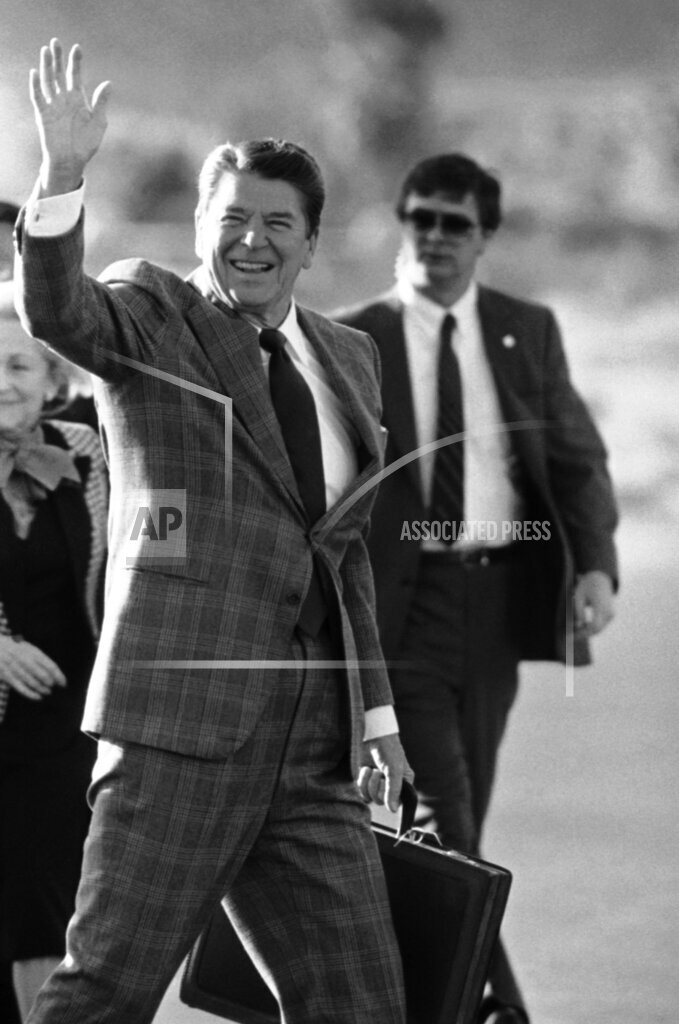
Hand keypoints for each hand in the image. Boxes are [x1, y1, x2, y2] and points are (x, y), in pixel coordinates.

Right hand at [0, 634, 65, 699]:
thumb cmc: (14, 647)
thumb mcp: (27, 647)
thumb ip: (39, 658)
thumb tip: (54, 672)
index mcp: (32, 651)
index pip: (49, 665)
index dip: (58, 676)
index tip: (63, 683)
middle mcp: (24, 659)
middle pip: (42, 674)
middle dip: (50, 682)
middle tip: (53, 686)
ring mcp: (15, 668)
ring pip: (32, 682)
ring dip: (42, 689)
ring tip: (48, 691)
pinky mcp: (7, 676)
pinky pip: (21, 688)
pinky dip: (31, 694)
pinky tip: (38, 697)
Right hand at [30, 38, 110, 195]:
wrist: (73, 161)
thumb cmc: (86, 143)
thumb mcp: (99, 122)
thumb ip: (101, 102)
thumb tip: (109, 83)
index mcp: (78, 98)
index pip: (75, 75)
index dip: (76, 62)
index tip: (77, 48)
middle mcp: (64, 98)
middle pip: (58, 73)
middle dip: (57, 58)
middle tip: (56, 41)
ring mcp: (53, 105)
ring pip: (47, 81)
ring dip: (46, 66)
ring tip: (45, 50)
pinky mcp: (43, 114)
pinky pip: (38, 97)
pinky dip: (35, 85)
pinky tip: (35, 72)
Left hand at [358, 732, 413, 812]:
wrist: (372, 734)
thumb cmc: (388, 749)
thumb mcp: (395, 769)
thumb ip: (394, 790)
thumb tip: (393, 810)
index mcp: (403, 783)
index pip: (399, 801)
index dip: (391, 799)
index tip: (385, 787)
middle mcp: (390, 785)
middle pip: (382, 801)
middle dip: (377, 787)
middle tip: (378, 772)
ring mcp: (377, 783)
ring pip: (370, 798)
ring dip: (368, 784)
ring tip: (371, 769)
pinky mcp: (365, 780)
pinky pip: (361, 791)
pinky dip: (362, 781)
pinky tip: (366, 769)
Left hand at [573, 570, 614, 637]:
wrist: (600, 578)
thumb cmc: (587, 586)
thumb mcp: (579, 596)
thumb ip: (579, 612)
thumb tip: (578, 626)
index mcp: (601, 606)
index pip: (594, 625)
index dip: (583, 633)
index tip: (572, 636)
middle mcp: (609, 611)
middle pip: (597, 629)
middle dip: (584, 634)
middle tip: (571, 637)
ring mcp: (611, 614)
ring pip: (600, 628)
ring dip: (588, 632)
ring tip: (574, 632)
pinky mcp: (611, 614)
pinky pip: (601, 625)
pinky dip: (592, 628)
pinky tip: (582, 627)